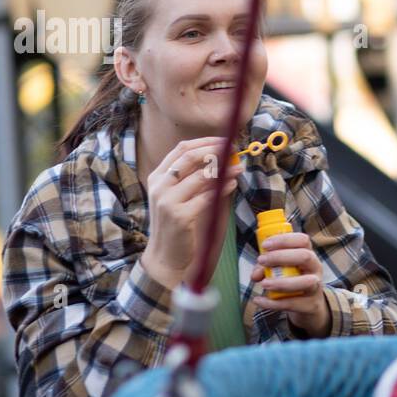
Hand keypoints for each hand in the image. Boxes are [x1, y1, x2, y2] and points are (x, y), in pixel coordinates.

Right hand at [141, 136, 243, 287]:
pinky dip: (223, 188)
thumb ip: (192, 178)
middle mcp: (159, 186)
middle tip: (234, 150)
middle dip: (215, 151)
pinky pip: (207, 197)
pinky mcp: (181, 217)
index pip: (181, 149)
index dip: (205, 142)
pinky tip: (233, 184)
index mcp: (157, 177)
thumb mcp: (177, 197)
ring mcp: (168, 201)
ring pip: (200, 177)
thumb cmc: (175, 225)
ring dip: (224, 169)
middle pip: (189, 157)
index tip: (224, 141)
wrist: (165, 255)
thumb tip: (221, 159)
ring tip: (239, 167)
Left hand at [251, 232, 330, 336]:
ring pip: (305, 282)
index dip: (284, 240)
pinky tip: (258, 300)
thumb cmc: (293, 281)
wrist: (309, 306)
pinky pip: (292, 304)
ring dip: (282, 282)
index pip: (302, 240)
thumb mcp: (281, 270)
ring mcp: (315, 287)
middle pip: (305, 256)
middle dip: (281, 256)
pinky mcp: (311, 305)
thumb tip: (255, 275)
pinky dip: (273, 303)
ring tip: (263, 283)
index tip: (265, 245)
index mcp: (308, 255)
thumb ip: (266, 268)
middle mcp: (315, 269)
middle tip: (262, 260)